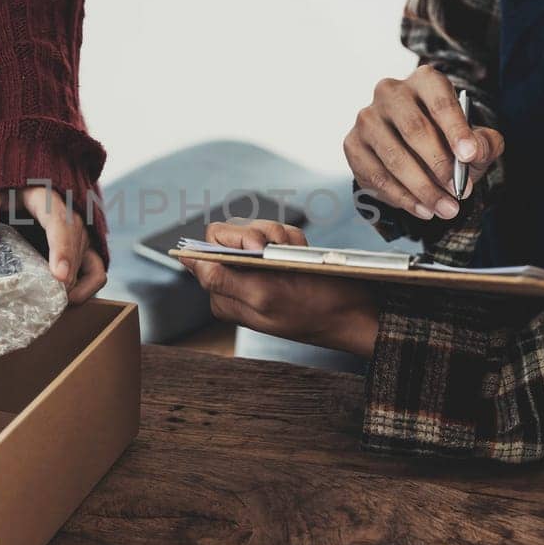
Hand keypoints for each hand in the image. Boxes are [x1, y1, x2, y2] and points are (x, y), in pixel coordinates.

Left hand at [0, 186, 106, 303]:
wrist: (26, 186)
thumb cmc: (6, 192)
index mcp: (49, 198)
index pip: (61, 223)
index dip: (62, 249)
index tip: (59, 275)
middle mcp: (72, 214)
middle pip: (75, 246)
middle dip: (65, 275)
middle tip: (45, 300)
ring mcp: (82, 232)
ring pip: (88, 260)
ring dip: (74, 283)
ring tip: (52, 302)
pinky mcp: (86, 247)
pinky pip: (97, 269)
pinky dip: (88, 287)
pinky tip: (69, 300)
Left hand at [179, 220, 379, 357]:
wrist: (355, 314)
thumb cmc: (314, 309)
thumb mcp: (265, 297)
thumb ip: (222, 280)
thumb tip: (188, 261)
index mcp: (223, 294)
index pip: (204, 252)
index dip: (229, 240)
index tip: (257, 246)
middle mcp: (236, 280)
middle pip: (229, 233)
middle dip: (259, 233)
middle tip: (281, 246)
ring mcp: (258, 269)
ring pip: (257, 230)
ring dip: (280, 236)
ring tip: (297, 253)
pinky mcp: (279, 260)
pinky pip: (278, 234)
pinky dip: (293, 238)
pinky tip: (304, 253)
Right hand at [344, 65, 503, 220]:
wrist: (413, 148)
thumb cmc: (447, 139)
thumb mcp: (474, 139)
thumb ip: (484, 144)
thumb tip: (474, 152)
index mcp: (425, 81)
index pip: (440, 102)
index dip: (456, 129)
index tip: (470, 156)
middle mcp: (391, 92)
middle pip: (414, 129)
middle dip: (440, 166)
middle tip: (460, 193)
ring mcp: (367, 118)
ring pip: (394, 157)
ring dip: (422, 189)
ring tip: (446, 209)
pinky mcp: (352, 144)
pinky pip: (376, 176)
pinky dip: (402, 198)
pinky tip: (423, 210)